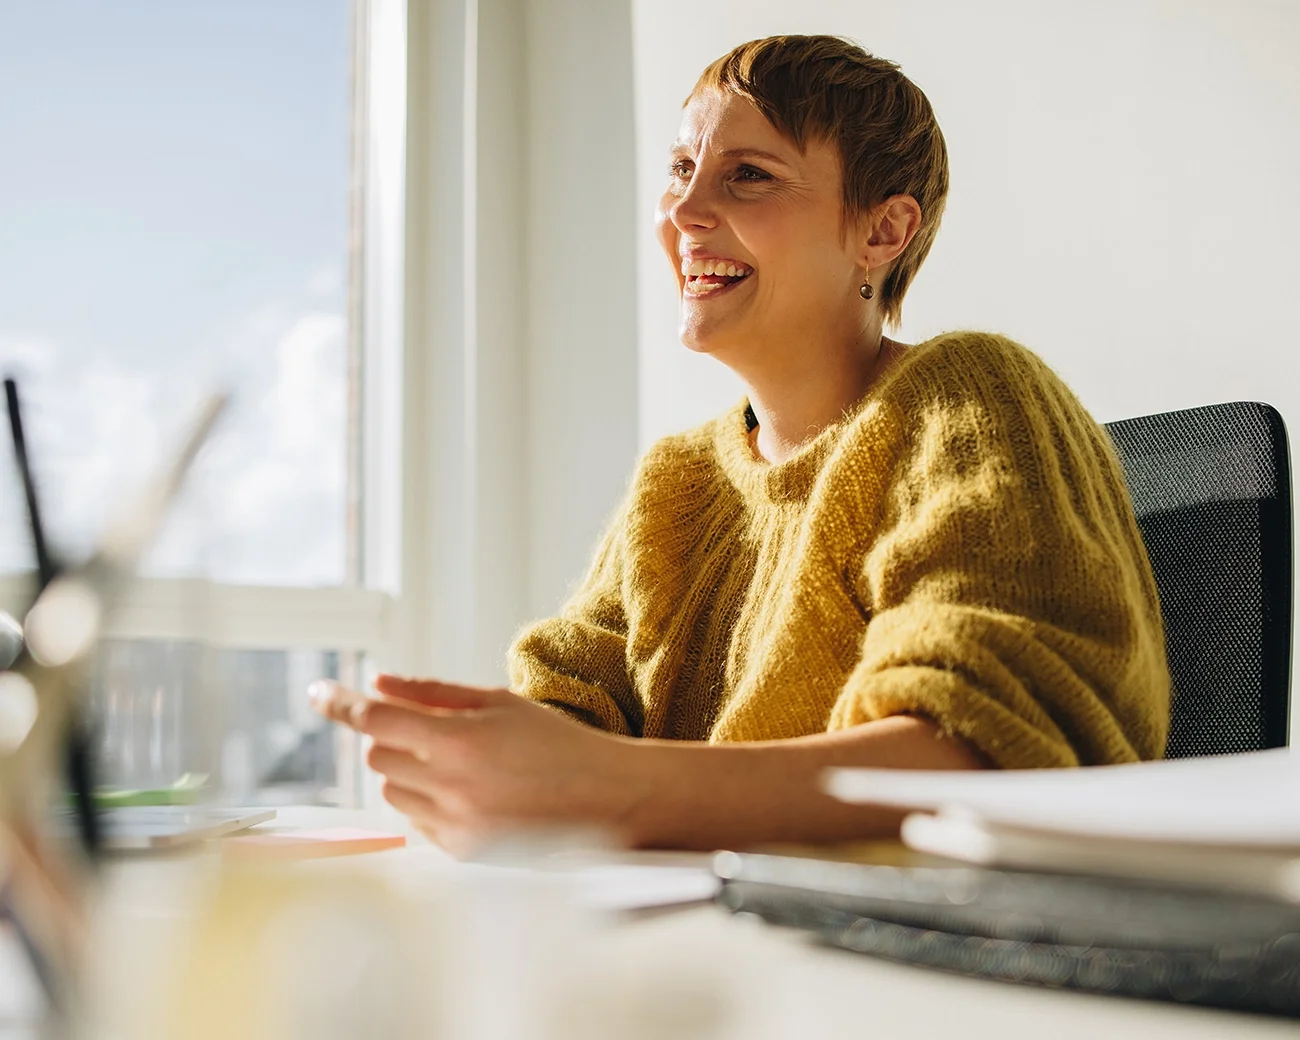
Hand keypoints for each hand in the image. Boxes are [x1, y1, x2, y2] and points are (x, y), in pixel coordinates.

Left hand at [309, 675, 645, 856]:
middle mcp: (452, 787)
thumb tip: (380, 684)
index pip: (378, 720)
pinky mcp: (462, 853)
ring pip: (394, 790)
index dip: (343, 704)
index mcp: (461, 741)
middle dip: (395, 738)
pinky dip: (431, 801)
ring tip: (464, 766)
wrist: (606, 800)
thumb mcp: (499, 703)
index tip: (319, 694)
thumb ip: (433, 693)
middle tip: (436, 733)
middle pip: (379, 756)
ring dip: (411, 772)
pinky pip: (417, 820)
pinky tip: (477, 793)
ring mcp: (455, 825)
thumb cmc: (556, 744)